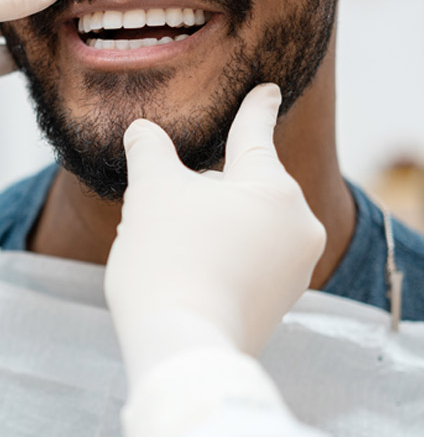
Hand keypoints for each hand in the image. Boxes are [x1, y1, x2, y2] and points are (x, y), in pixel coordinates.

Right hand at [105, 84, 325, 388]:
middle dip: (204, 188)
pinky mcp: (278, 302)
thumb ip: (149, 151)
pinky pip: (247, 258)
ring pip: (242, 223)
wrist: (181, 347)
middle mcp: (297, 227)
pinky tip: (189, 270)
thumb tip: (141, 131)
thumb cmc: (168, 258)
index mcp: (273, 189)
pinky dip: (219, 254)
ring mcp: (293, 269)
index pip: (256, 134)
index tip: (269, 89)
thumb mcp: (152, 192)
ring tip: (171, 247)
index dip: (255, 108)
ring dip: (207, 223)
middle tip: (164, 210)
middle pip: (242, 186)